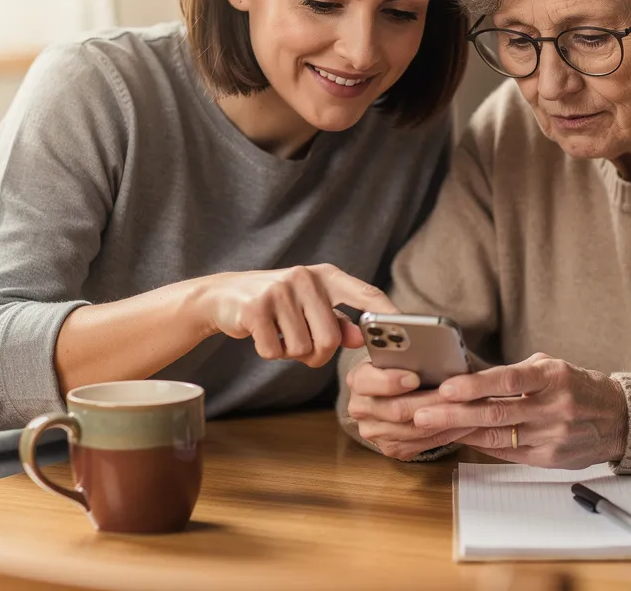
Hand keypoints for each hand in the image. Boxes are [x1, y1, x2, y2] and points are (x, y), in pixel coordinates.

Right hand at [195, 264, 385, 367]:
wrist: (223, 297)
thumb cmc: (277, 305)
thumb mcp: (309, 306)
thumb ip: (338, 322)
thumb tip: (361, 338)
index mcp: (325, 276)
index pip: (366, 294)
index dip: (388, 313)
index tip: (407, 330)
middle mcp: (305, 277)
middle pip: (330, 339)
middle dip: (318, 355)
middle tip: (303, 349)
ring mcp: (279, 290)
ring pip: (302, 349)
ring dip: (291, 354)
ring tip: (279, 335)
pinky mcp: (255, 308)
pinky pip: (274, 351)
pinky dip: (269, 352)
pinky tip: (262, 335)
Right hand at [346, 360, 474, 459]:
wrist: (394, 391)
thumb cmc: (403, 367)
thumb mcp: (399, 353)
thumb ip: (407, 352)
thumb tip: (430, 349)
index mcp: (358, 379)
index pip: (367, 381)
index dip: (391, 381)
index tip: (415, 377)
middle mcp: (360, 407)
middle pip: (396, 410)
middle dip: (430, 402)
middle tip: (455, 394)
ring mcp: (373, 431)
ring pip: (412, 431)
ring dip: (442, 420)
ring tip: (466, 408)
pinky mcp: (389, 447)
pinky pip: (420, 445)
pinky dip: (444, 434)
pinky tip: (461, 424)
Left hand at [412, 353, 627, 467]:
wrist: (618, 419)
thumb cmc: (577, 386)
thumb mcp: (552, 367)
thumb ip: (515, 373)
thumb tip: (470, 378)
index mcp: (554, 377)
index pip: (509, 381)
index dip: (475, 385)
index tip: (446, 387)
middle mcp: (554, 407)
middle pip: (497, 413)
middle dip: (454, 414)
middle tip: (422, 413)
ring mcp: (553, 436)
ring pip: (498, 436)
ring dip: (461, 432)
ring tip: (430, 427)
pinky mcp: (551, 458)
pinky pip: (508, 453)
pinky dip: (481, 445)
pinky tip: (459, 439)